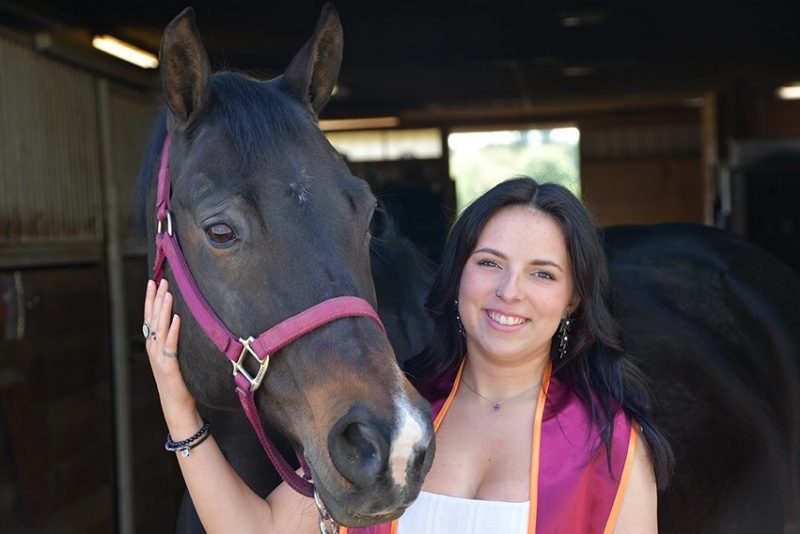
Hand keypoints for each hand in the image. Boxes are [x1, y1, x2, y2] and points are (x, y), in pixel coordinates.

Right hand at [144, 279, 195, 424]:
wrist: (176, 403)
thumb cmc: (178, 378)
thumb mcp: (173, 354)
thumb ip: (174, 338)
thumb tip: (182, 317)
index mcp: (153, 343)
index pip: (150, 316)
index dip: (150, 298)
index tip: (153, 280)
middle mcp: (153, 347)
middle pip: (153, 318)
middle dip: (156, 298)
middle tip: (161, 279)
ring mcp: (159, 356)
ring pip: (160, 328)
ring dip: (164, 309)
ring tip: (168, 293)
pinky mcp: (169, 365)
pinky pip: (171, 344)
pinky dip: (173, 330)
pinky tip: (177, 318)